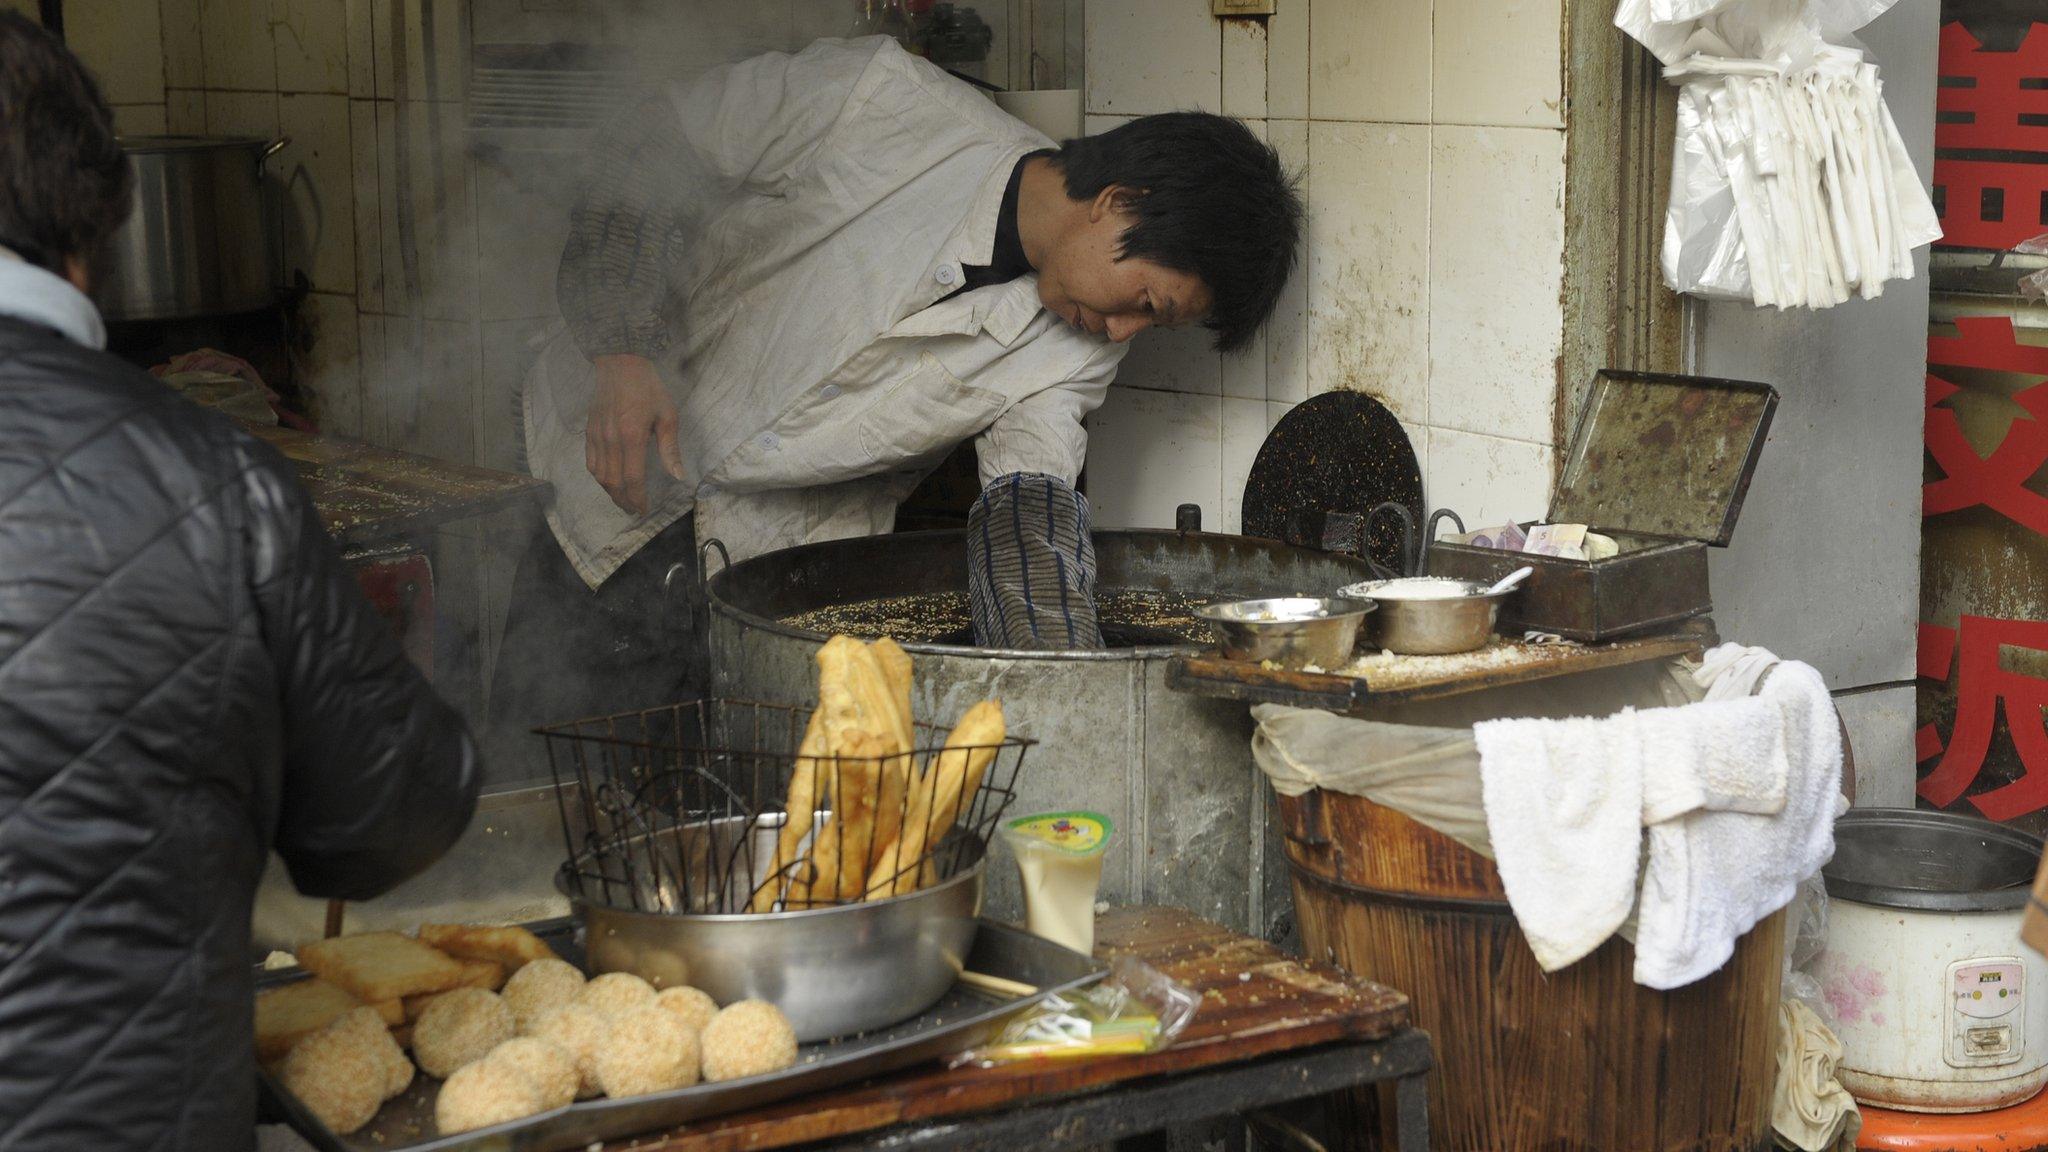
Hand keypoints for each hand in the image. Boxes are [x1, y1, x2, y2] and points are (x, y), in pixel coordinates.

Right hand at [586, 354, 683, 514]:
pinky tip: (608, 482)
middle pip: (613, 482)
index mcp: (632, 437)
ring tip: (623, 500)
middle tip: (634, 510)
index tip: (644, 509)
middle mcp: (611, 440)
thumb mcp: (668, 415)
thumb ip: (670, 449)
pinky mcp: (589, 431)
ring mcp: (597, 436)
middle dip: (624, 500)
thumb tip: (678, 476)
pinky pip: (590, 462)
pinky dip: (599, 477)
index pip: (632, 478)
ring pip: (599, 475)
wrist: (620, 364)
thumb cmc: (649, 389)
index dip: (637, 498)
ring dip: (610, 492)